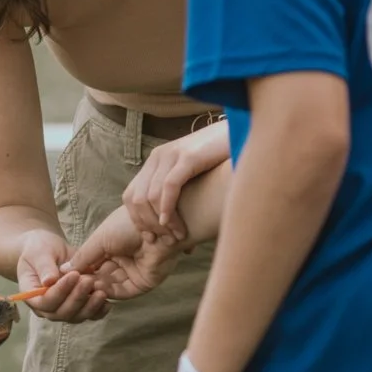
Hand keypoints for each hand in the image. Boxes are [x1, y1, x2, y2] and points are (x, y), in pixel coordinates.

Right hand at [16, 229, 108, 322]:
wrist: (51, 250)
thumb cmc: (40, 249)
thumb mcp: (39, 252)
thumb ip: (44, 266)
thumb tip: (49, 281)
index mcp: (32, 295)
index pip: (45, 301)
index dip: (60, 291)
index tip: (73, 275)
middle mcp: (47, 307)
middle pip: (62, 312)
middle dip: (77, 298)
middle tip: (88, 281)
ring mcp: (63, 309)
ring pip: (77, 316)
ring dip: (90, 306)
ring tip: (101, 291)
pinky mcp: (78, 307)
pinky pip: (89, 314)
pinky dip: (99, 310)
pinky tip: (108, 302)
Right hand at [69, 206, 188, 300]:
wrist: (157, 224)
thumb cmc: (129, 224)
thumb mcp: (99, 239)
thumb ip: (83, 256)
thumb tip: (65, 270)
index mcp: (112, 248)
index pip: (91, 265)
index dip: (77, 272)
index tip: (62, 278)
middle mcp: (122, 261)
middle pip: (99, 278)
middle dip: (84, 283)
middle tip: (68, 287)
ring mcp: (132, 273)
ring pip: (108, 287)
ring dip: (94, 288)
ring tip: (79, 287)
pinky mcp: (143, 283)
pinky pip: (121, 293)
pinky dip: (107, 293)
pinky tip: (95, 289)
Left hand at [124, 120, 229, 241]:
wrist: (239, 130)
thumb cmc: (220, 161)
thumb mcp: (191, 175)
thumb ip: (179, 194)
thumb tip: (173, 226)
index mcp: (155, 161)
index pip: (131, 196)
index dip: (138, 220)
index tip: (151, 239)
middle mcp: (158, 157)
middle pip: (137, 199)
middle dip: (148, 225)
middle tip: (165, 240)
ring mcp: (171, 155)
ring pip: (150, 196)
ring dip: (161, 222)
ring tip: (175, 235)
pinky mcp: (188, 157)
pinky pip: (169, 187)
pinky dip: (167, 208)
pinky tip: (172, 223)